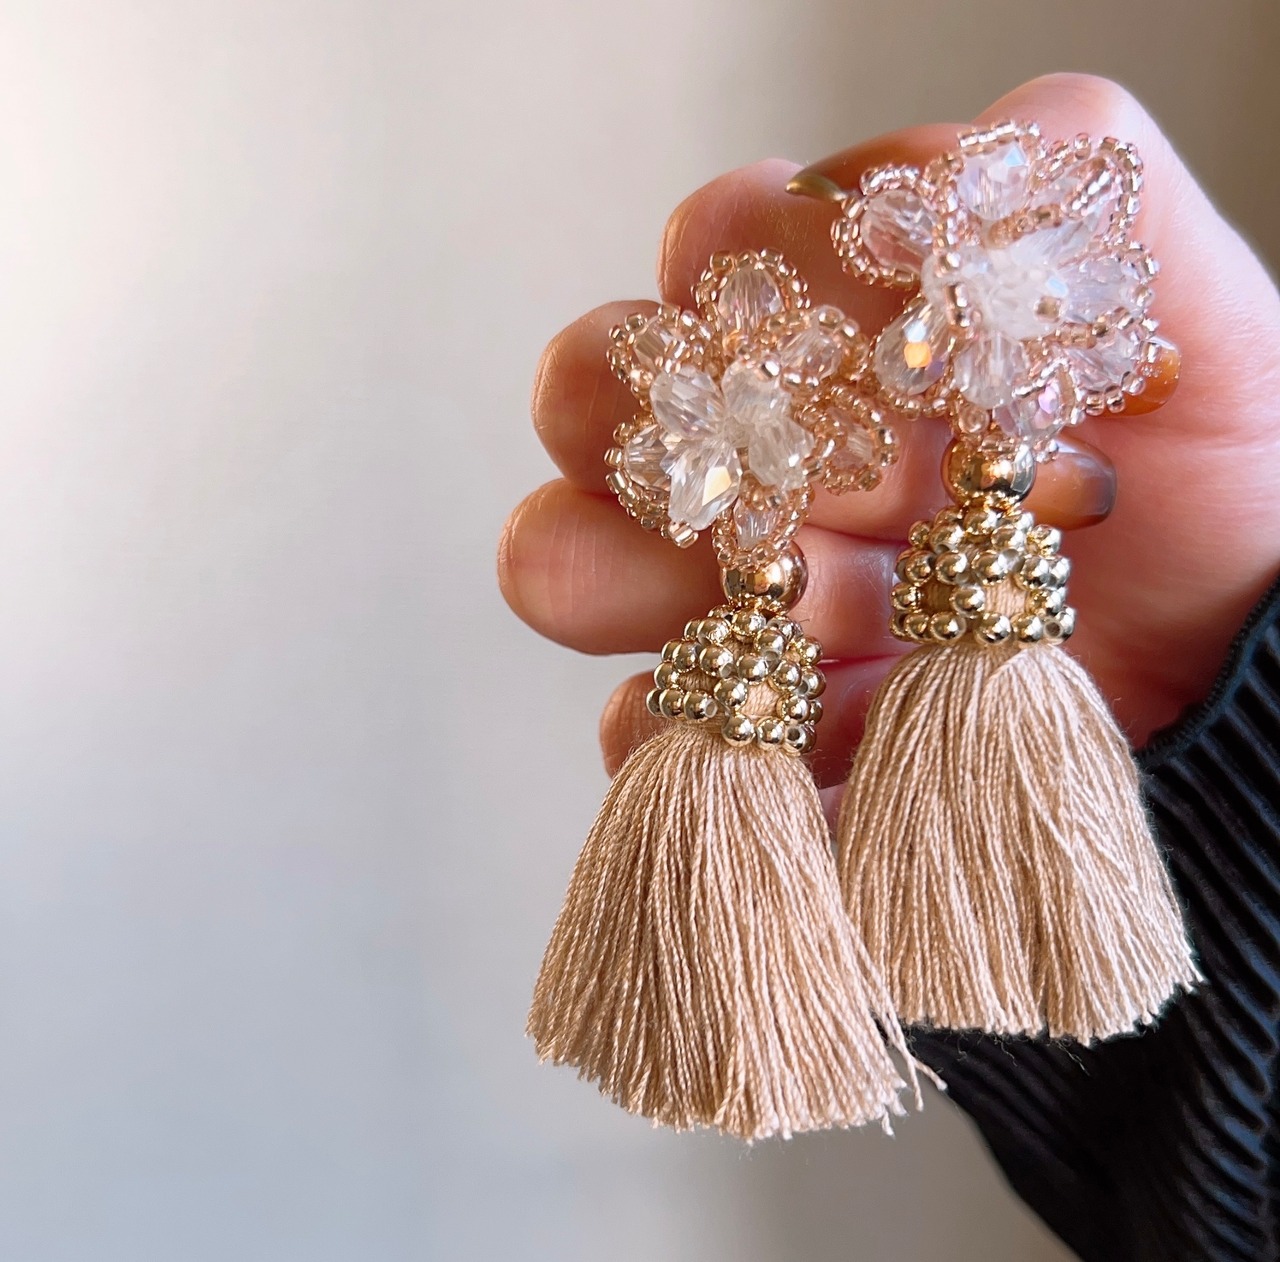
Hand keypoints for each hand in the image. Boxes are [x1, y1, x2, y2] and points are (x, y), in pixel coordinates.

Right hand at [498, 73, 1279, 797]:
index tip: (840, 308)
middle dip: (614, 403)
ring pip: (584, 561)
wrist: (1241, 690)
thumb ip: (1096, 222)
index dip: (754, 260)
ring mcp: (751, 600)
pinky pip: (654, 731)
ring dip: (602, 569)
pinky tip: (751, 733)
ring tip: (676, 595)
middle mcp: (781, 464)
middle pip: (614, 399)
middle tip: (686, 444)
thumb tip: (957, 181)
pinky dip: (671, 732)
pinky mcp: (758, 733)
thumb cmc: (1231, 509)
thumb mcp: (1199, 342)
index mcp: (864, 349)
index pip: (741, 250)